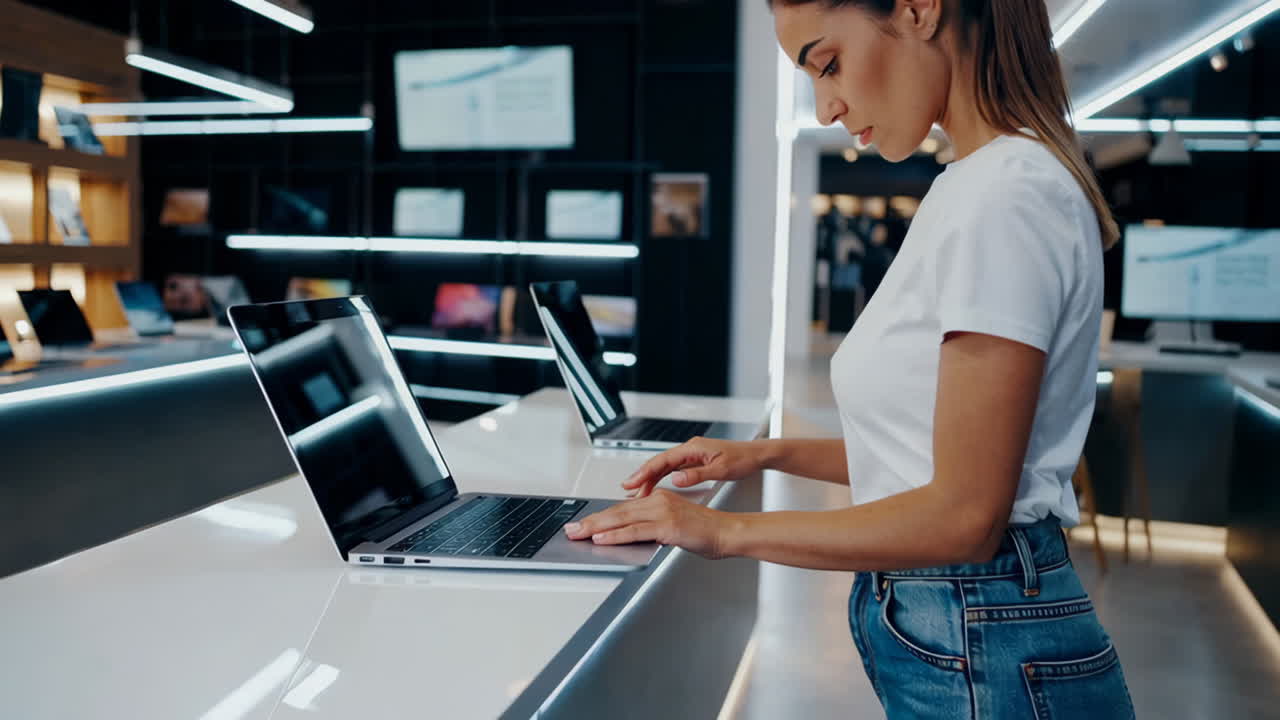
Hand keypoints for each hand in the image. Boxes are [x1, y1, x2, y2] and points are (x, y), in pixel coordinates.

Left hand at [563, 489, 732, 558]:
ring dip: (596, 528)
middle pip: (617, 512)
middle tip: (571, 530)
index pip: (622, 508)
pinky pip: (635, 531)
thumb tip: (632, 535)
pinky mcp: (667, 526)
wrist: (727, 532)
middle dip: (591, 522)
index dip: (600, 517)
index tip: (583, 524)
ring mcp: (662, 512)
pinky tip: (602, 539)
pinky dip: (615, 535)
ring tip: (578, 534)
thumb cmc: (705, 531)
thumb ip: (652, 526)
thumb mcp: (674, 524)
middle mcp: (658, 501)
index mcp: (658, 498)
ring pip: (621, 519)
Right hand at [621, 437, 765, 498]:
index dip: (645, 472)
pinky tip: (656, 488)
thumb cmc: (742, 459)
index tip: (632, 483)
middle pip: (659, 462)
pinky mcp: (695, 461)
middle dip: (642, 476)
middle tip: (627, 490)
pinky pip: (672, 469)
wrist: (756, 455)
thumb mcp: (720, 470)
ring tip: (637, 493)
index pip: (662, 460)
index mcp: (693, 448)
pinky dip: (662, 478)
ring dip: (650, 478)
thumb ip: (696, 474)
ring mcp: (692, 455)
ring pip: (664, 466)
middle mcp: (690, 449)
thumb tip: (676, 479)